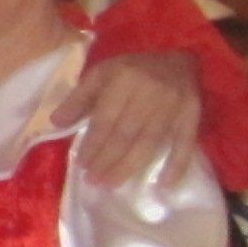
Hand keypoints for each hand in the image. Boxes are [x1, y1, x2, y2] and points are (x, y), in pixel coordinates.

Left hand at [57, 50, 196, 188]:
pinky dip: (176, 165)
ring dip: (130, 166)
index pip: (106, 118)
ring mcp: (173, 105)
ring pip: (150, 142)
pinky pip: (185, 143)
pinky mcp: (192, 115)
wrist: (178, 61)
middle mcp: (150, 92)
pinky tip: (164, 185)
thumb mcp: (101, 74)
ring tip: (112, 184)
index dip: (93, 143)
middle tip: (93, 180)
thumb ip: (79, 98)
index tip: (82, 164)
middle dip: (108, 160)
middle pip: (126, 133)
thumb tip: (55, 122)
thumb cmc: (132, 71)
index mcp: (123, 79)